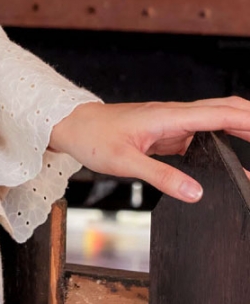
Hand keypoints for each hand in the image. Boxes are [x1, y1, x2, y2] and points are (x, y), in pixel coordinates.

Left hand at [48, 96, 249, 203]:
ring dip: (240, 131)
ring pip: (215, 122)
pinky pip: (202, 137)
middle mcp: (175, 115)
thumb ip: (161, 176)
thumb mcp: (125, 162)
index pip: (219, 113)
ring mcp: (172, 124)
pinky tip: (231, 163)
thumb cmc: (93, 138)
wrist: (72, 126)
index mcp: (169, 116)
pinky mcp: (167, 134)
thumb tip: (196, 192)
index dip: (248, 120)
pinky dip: (221, 145)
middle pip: (224, 111)